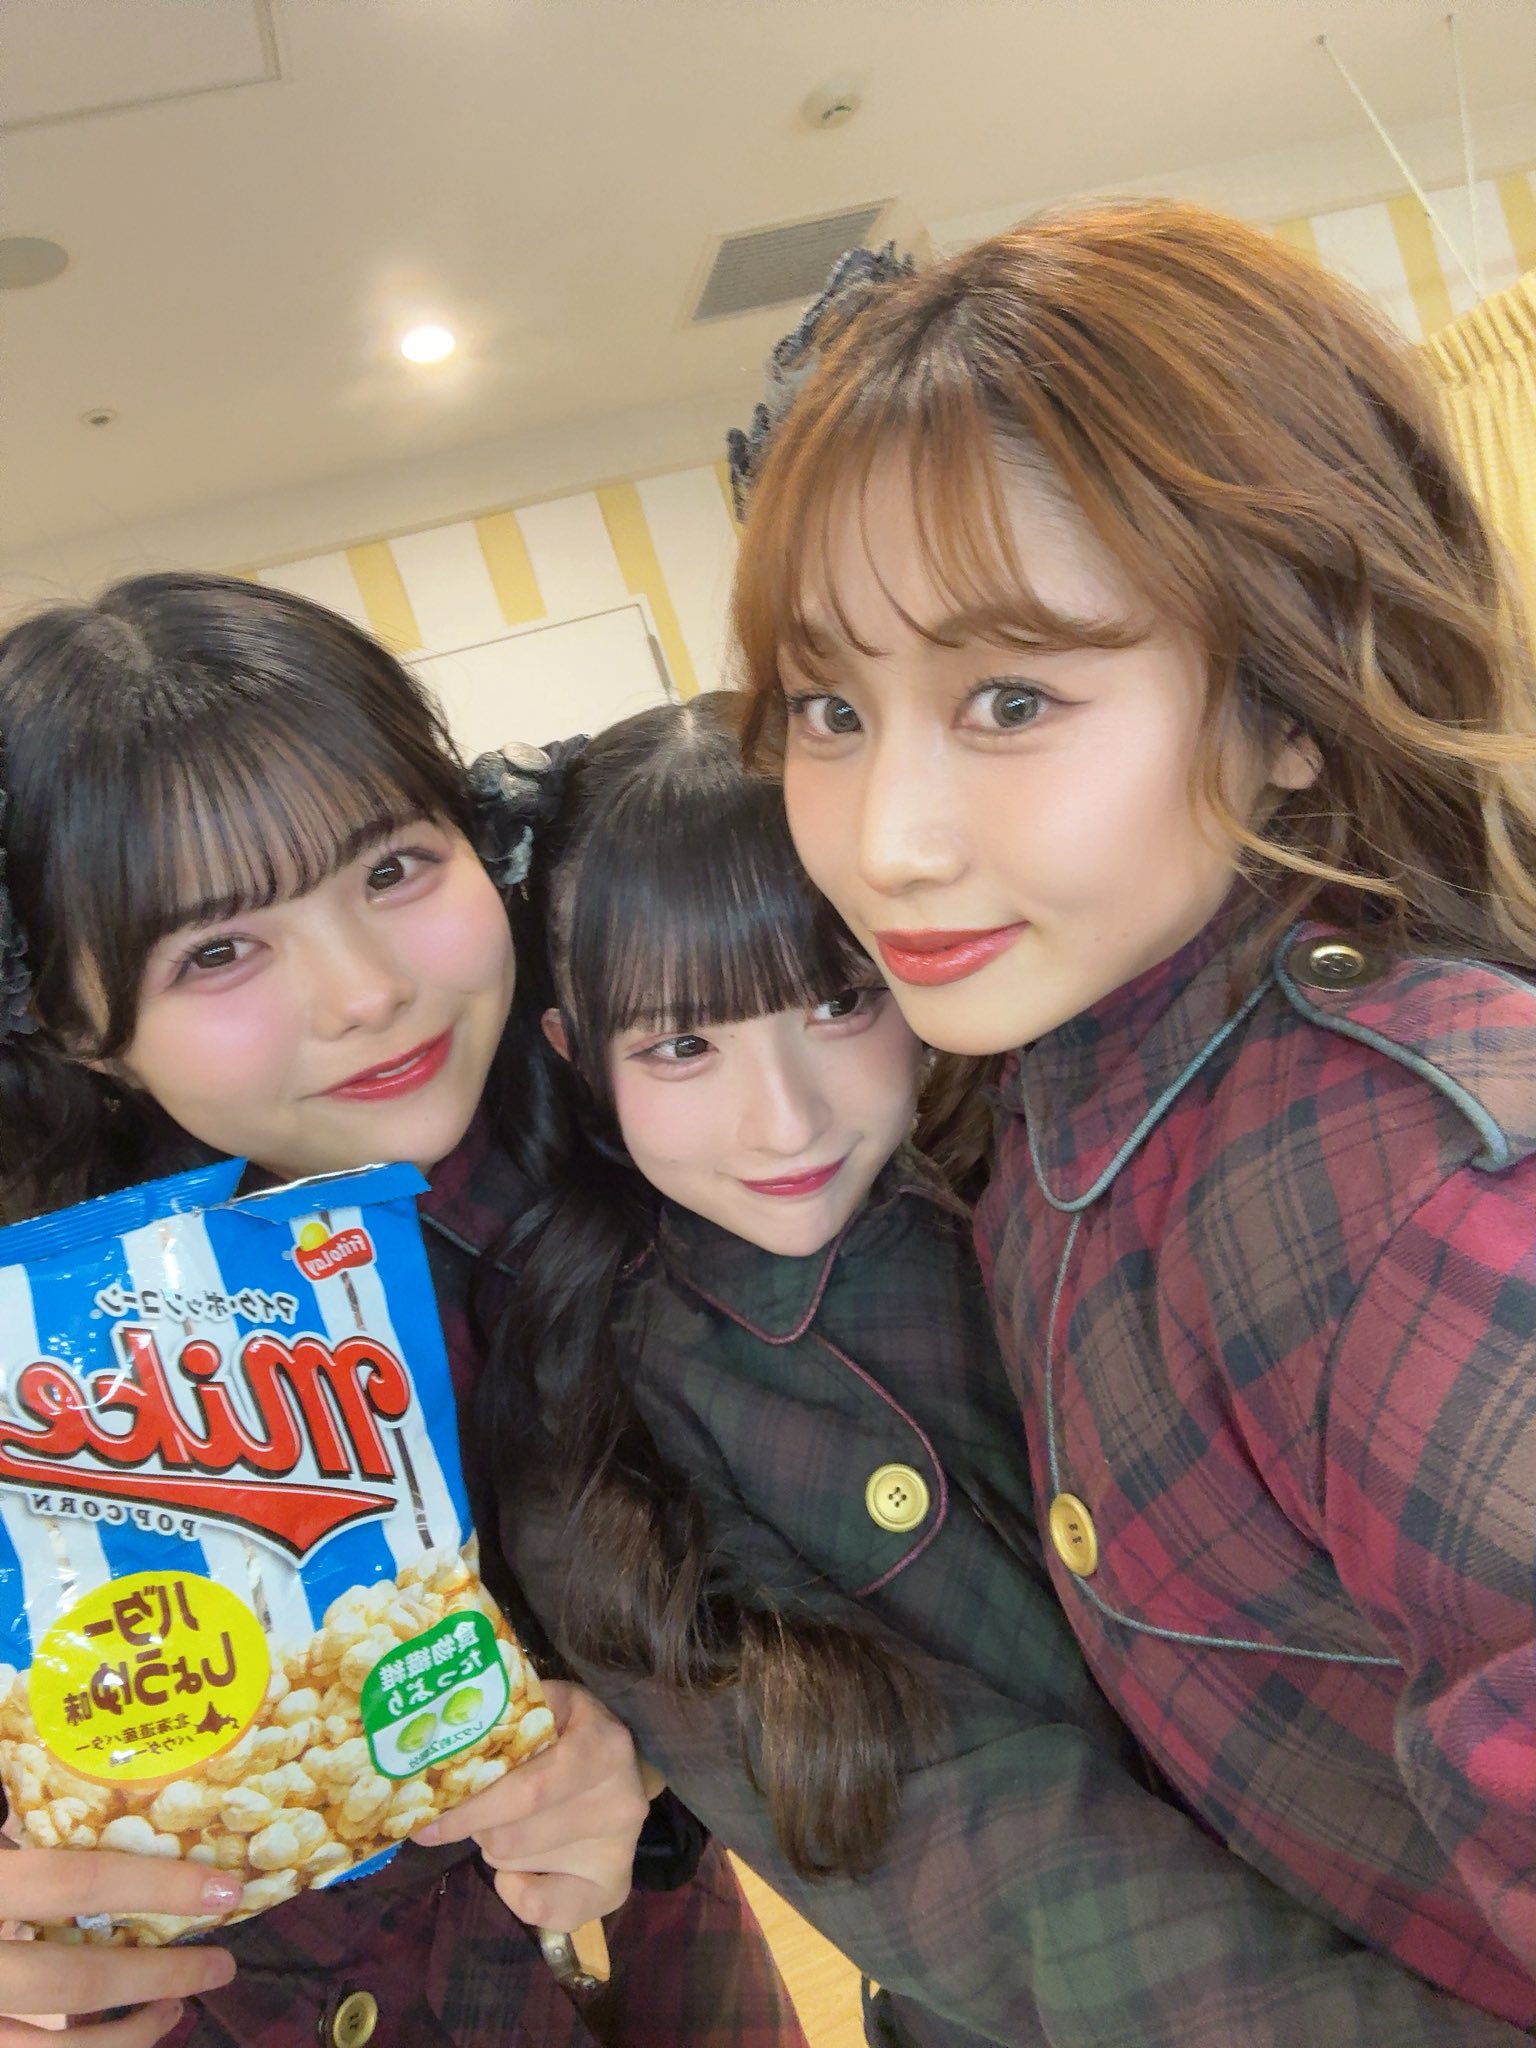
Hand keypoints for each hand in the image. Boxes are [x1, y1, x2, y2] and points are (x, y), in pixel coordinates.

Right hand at [0, 1847, 237, 2044]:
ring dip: (128, 2035)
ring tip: (175, 2010)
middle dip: (160, 1975)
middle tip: (222, 1966)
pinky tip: (118, 2035)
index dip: (155, 1887)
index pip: (75, 1883)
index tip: (221, 1891)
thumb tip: (107, 1826)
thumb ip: (28, 1841)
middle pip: (77, 1979)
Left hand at [414, 1680, 648, 1931]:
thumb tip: (439, 1735)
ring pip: (519, 1865)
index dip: (471, 1812)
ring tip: (511, 1824)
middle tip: (479, 1812)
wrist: (627, 1762)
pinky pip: (544, 1911)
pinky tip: (521, 1868)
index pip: (526, 1793)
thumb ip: (505, 1714)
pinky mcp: (614, 1886)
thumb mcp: (548, 1704)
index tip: (427, 1825)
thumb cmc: (574, 1730)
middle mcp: (620, 1803)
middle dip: (480, 1828)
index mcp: (603, 1748)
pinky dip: (517, 1893)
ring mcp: (620, 1849)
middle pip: (513, 1837)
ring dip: (497, 1849)